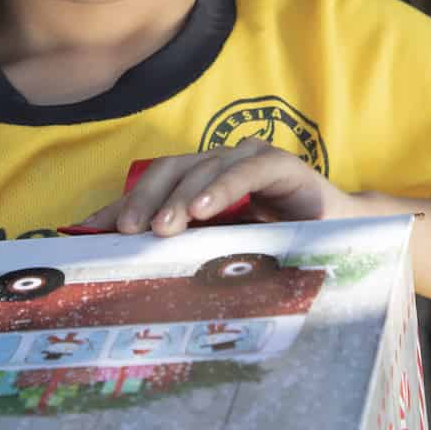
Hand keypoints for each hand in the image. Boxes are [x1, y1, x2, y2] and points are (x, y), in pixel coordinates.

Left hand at [72, 139, 356, 236]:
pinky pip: (248, 170)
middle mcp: (220, 165)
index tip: (86, 234)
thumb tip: (130, 270)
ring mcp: (250, 160)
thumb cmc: (279, 249)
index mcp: (200, 185)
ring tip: (162, 228)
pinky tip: (204, 209)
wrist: (343, 237)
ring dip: (179, 198)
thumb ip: (187, 251)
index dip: (119, 207)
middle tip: (126, 232)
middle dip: (143, 200)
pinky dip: (223, 187)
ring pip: (203, 168)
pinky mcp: (282, 164)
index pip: (151, 188)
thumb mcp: (223, 252)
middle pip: (169, 170)